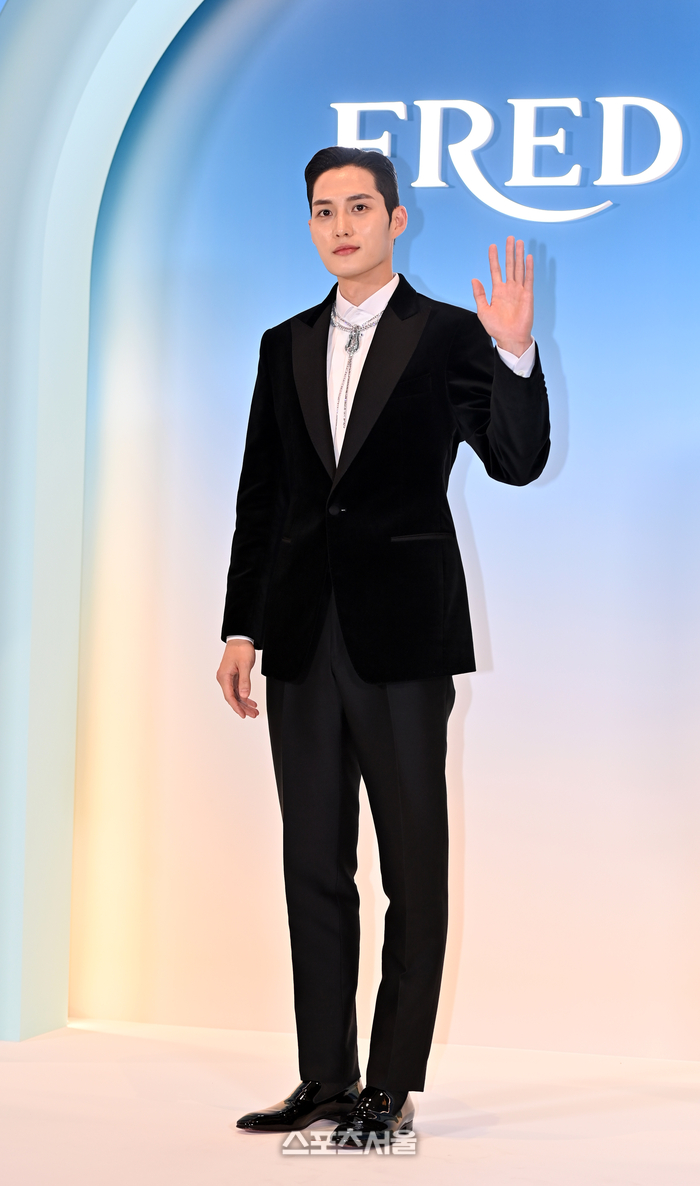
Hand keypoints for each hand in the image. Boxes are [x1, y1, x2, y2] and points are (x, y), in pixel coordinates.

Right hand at [216, 640, 258, 719]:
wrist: (240, 638)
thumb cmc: (240, 649)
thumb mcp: (244, 665)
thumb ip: (245, 681)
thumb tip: (244, 695)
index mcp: (224, 676)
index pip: (230, 696)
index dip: (237, 707)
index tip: (243, 714)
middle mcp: (224, 678)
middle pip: (233, 697)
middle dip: (243, 707)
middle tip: (253, 714)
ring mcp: (227, 677)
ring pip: (235, 694)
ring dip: (244, 702)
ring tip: (253, 710)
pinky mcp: (232, 675)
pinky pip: (237, 689)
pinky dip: (244, 695)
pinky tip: (250, 700)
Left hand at [472, 236, 533, 357]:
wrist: (510, 338)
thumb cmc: (496, 328)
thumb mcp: (483, 311)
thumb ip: (479, 295)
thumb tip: (474, 280)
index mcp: (497, 291)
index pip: (495, 270)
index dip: (494, 258)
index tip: (492, 246)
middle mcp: (509, 288)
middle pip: (509, 265)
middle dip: (509, 252)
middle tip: (509, 238)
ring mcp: (519, 290)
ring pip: (519, 268)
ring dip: (519, 255)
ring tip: (519, 242)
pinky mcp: (527, 295)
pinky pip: (529, 278)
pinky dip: (529, 267)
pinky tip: (529, 257)